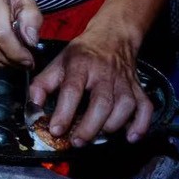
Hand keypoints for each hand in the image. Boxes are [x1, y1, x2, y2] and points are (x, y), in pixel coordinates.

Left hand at [30, 25, 153, 145]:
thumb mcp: (58, 62)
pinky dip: (141, 124)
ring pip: (124, 106)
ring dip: (113, 125)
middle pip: (102, 102)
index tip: (56, 130)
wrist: (113, 37)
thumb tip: (33, 107)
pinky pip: (145, 108)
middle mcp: (105, 73)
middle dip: (90, 126)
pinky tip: (130, 137)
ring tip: (99, 136)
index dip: (64, 112)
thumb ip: (42, 84)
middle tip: (77, 141)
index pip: (72, 89)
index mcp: (81, 65)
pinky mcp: (138, 89)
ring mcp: (124, 82)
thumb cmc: (83, 55)